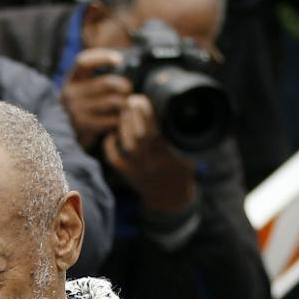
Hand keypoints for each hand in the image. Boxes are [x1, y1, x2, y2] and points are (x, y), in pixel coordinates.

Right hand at [61, 46, 133, 150]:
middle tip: (128, 90)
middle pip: (107, 83)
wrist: (64, 134)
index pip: (83, 62)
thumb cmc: (81, 107)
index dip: (102, 57)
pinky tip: (119, 118)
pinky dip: (121, 118)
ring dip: (125, 103)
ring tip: (125, 105)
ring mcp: (77, 110)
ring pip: (114, 102)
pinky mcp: (86, 126)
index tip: (119, 60)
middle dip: (124, 86)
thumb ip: (95, 78)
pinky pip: (113, 119)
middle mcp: (71, 94)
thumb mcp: (80, 90)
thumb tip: (121, 64)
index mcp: (71, 80)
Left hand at [101, 95, 197, 216]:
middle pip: (141, 134)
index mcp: (168, 154)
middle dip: (135, 115)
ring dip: (124, 126)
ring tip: (123, 112)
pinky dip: (110, 145)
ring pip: (128, 145)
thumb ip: (183, 142)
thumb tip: (185, 120)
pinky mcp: (127, 174)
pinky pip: (115, 158)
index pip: (157, 129)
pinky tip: (111, 134)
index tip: (142, 99)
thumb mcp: (188, 157)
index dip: (147, 112)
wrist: (170, 199)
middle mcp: (152, 161)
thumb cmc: (180, 173)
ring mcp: (138, 168)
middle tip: (130, 100)